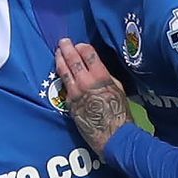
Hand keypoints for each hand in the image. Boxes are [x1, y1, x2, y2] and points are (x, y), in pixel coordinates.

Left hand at [55, 38, 132, 157]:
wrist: (113, 135)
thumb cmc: (120, 113)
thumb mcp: (118, 89)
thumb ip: (105, 77)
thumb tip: (96, 70)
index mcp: (101, 77)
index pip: (88, 55)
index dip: (83, 47)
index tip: (80, 45)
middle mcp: (85, 82)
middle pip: (73, 60)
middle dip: (67, 49)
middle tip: (63, 41)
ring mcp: (75, 93)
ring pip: (64, 72)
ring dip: (60, 60)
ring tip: (57, 52)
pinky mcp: (69, 103)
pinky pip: (64, 87)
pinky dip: (62, 76)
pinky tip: (60, 72)